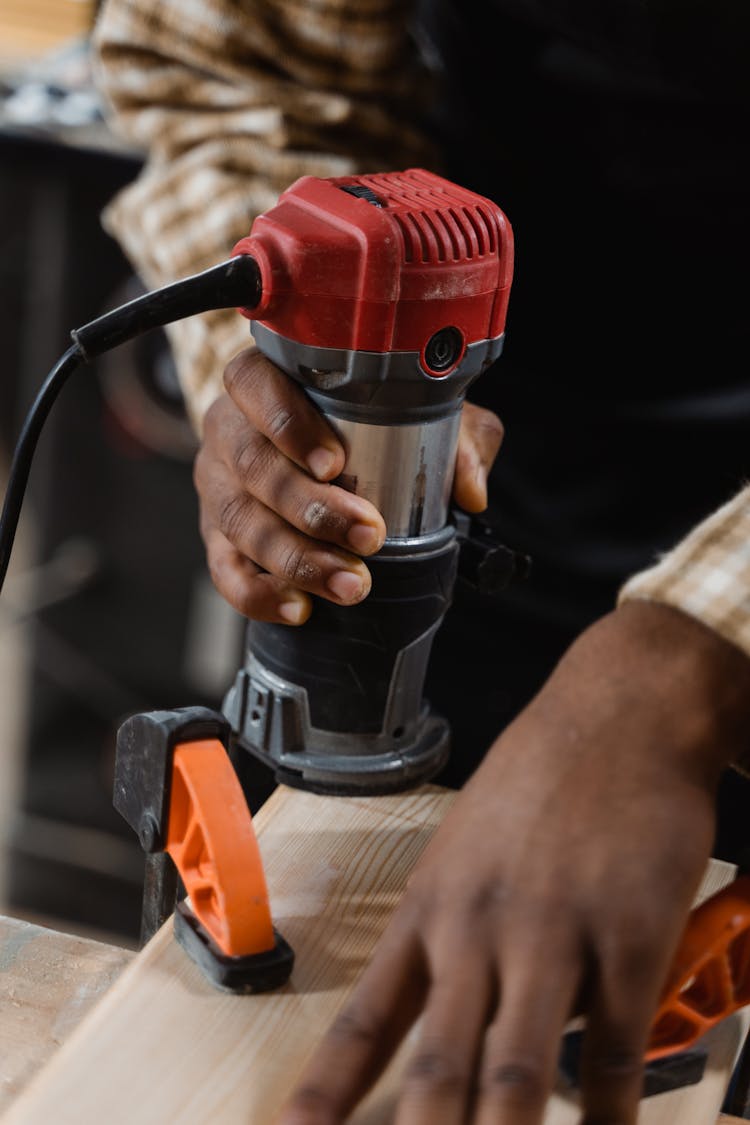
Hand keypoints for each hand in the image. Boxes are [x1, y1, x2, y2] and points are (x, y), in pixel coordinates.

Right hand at [193, 346, 503, 623]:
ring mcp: (217, 485)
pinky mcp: (216, 536)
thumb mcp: (417, 411)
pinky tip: (300, 609)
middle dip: (312, 508)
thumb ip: (455, 437)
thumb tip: (470, 491)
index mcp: (262, 382)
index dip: (289, 425)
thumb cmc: (363, 423)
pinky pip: (225, 570)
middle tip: (368, 535)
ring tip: (349, 584)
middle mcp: (230, 430)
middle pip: (254, 467)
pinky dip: (259, 595)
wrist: (314, 450)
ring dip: (297, 559)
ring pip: (241, 523)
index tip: (334, 463)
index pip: (256, 387)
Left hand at [277, 600, 749, 1123]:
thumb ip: (460, 935)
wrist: (618, 714)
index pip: (363, 1025)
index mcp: (430, 909)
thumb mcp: (468, 845)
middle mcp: (478, 930)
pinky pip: (615, 1050)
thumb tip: (464, 1016)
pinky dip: (611, 1115)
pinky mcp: (627, 937)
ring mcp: (551, 935)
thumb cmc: (539, 778)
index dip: (323, 1097)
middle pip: (435, 1070)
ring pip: (516, 1073)